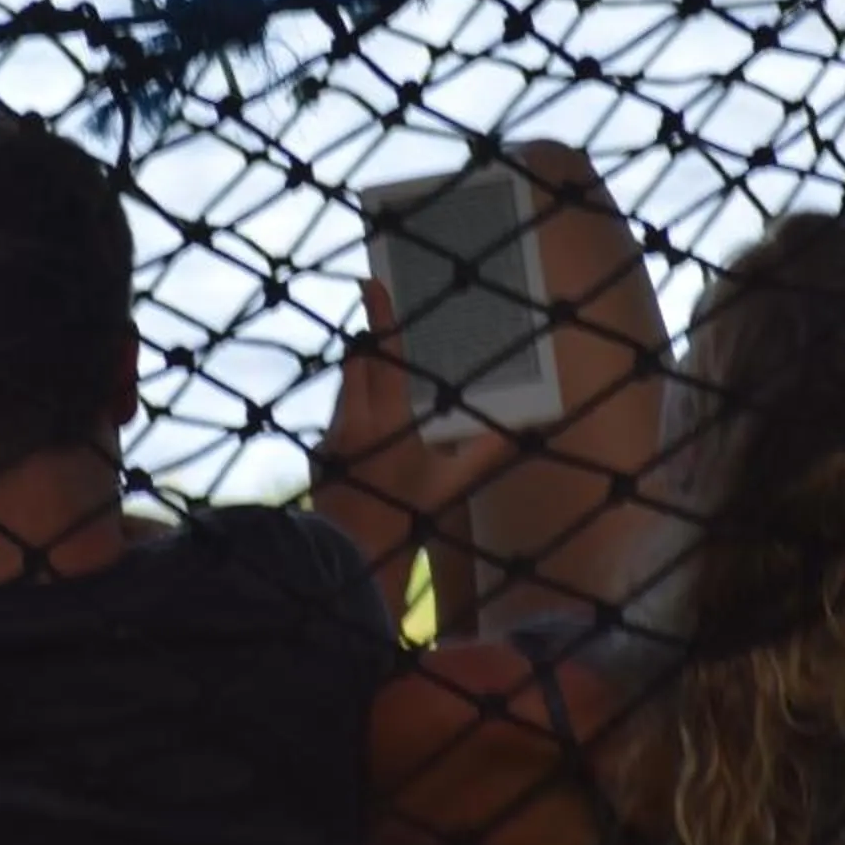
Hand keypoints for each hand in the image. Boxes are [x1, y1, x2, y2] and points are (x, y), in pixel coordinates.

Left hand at [312, 280, 510, 558]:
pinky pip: (337, 418)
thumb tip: (526, 430)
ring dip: (362, 381)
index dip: (380, 317)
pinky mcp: (318, 453)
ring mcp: (330, 437)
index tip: (371, 283)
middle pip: (357, 363)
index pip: (384, 356)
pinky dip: (353, 413)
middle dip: (371, 345)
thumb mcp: (454, 485)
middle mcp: (351, 421)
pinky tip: (370, 440)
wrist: (351, 561)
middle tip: (386, 331)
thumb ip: (488, 452)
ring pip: (344, 389)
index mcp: (387, 421)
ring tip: (386, 392)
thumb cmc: (409, 521)